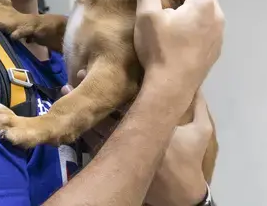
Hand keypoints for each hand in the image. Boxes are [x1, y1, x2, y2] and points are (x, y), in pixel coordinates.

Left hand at [74, 88, 213, 205]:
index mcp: (152, 129)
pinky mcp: (116, 163)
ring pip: (96, 129)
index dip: (114, 88)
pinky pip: (96, 145)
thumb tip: (195, 84)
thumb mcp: (201, 132)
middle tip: (73, 79)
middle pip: (106, 114)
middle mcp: (133, 141)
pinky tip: (73, 118)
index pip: (129, 104)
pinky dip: (84, 130)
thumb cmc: (190, 160)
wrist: (180, 194)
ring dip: (81, 112)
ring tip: (66, 91)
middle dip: (90, 97)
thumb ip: (198, 107)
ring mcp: (122, 154)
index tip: (100, 72)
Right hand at [134, 0, 223, 96]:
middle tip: (166, 4)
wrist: (171, 88)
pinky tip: (181, 39)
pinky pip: (210, 25)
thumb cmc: (159, 49)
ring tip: (173, 22)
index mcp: (203, 3)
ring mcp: (220, 33)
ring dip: (192, 7)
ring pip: (209, 8)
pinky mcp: (217, 48)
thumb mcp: (147, 14)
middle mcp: (218, 15)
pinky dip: (198, 24)